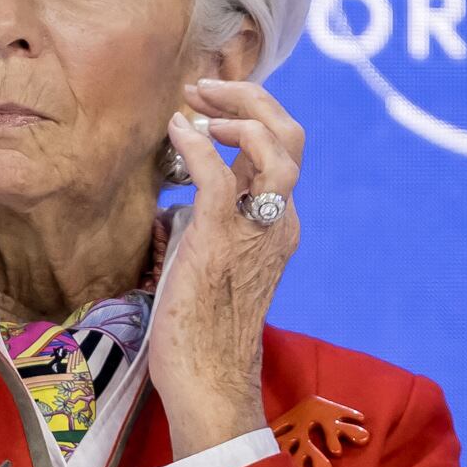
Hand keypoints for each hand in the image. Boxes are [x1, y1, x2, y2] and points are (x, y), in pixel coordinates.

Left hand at [142, 77, 303, 452]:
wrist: (208, 379)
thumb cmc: (201, 330)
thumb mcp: (211, 263)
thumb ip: (210, 227)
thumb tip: (181, 202)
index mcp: (280, 225)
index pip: (282, 152)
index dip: (250, 117)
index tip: (211, 105)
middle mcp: (279, 221)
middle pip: (290, 136)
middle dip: (251, 100)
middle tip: (206, 87)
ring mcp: (256, 230)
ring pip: (274, 145)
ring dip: (235, 113)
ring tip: (197, 104)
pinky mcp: (222, 242)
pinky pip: (220, 176)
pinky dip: (199, 145)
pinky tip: (176, 132)